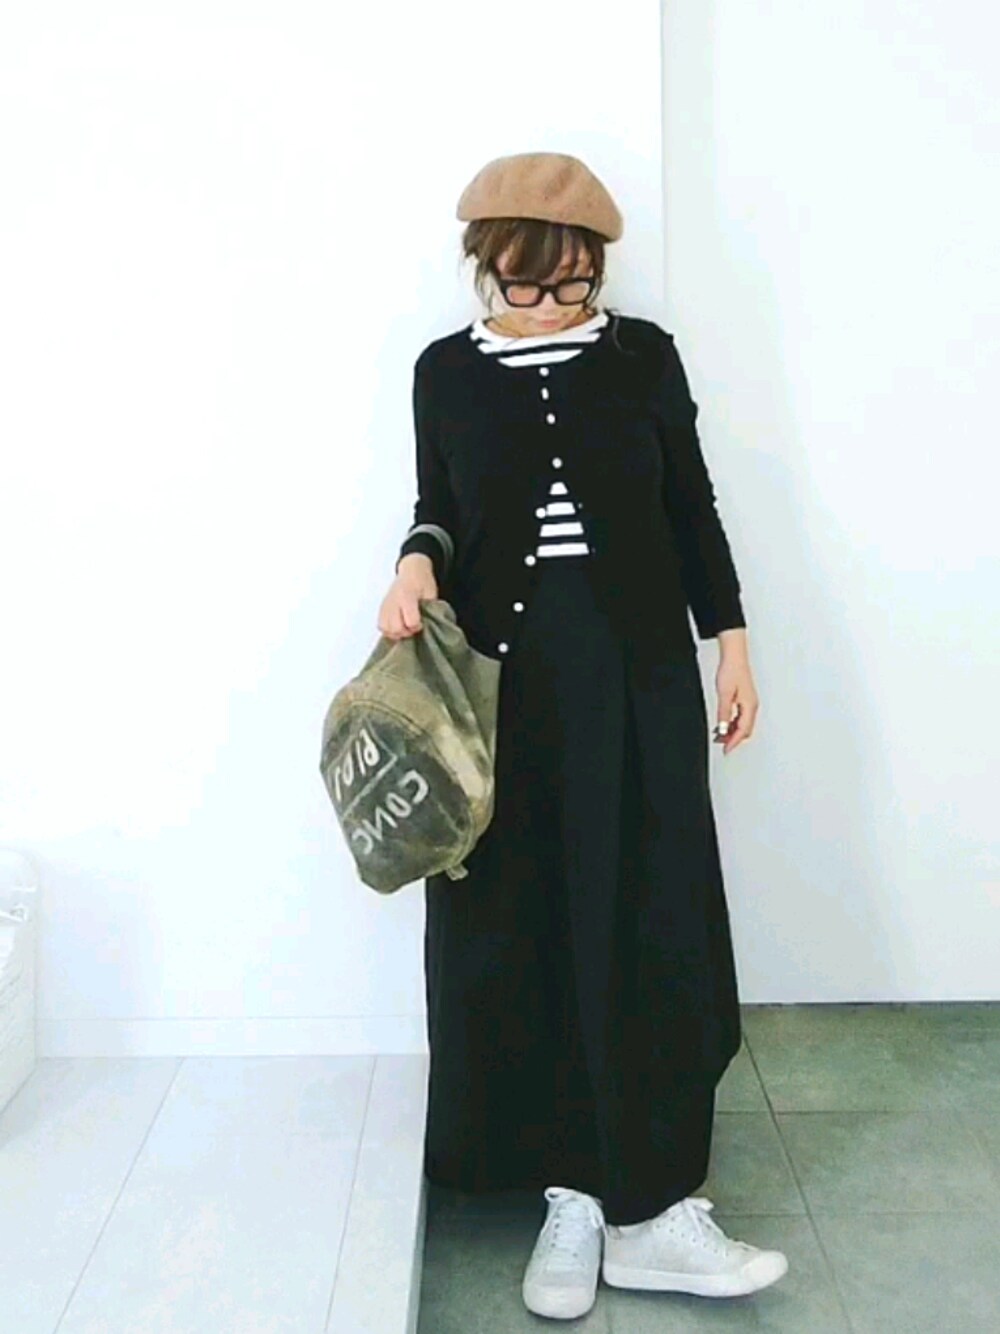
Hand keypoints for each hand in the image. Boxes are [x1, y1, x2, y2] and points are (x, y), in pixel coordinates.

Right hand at [378, 555, 438, 638]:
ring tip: (405, 627)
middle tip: (414, 626)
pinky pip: (381, 626)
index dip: (418, 626)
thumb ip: (429, 609)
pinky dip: (389, 630)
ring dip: (397, 632)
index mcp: (407, 596)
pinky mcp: (381, 608)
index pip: (410, 622)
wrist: (412, 570)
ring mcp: (385, 605)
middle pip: (396, 628)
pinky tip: (397, 626)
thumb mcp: (431, 593)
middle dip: (407, 632)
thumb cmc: (423, 582)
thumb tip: (426, 624)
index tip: (422, 623)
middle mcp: (393, 601)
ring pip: (386, 629)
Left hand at [713, 636, 757, 755]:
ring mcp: (750, 702)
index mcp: (750, 706)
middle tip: (721, 743)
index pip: (743, 731)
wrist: (734, 656)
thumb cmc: (732, 670)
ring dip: (732, 731)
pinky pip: (741, 716)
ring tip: (719, 735)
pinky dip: (732, 723)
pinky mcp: (745, 698)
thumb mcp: (724, 695)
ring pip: (743, 724)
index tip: (725, 750)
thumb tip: (722, 729)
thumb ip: (724, 714)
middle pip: (745, 730)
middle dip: (733, 738)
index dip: (733, 742)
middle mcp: (752, 705)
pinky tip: (723, 723)